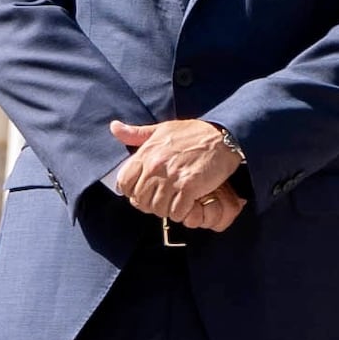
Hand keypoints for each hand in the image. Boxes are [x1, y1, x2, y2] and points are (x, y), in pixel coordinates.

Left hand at [106, 116, 243, 225]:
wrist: (224, 136)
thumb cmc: (195, 133)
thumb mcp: (163, 129)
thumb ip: (137, 133)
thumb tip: (114, 127)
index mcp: (146, 153)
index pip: (124, 183)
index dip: (133, 191)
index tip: (147, 191)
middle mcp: (155, 166)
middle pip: (141, 200)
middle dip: (152, 203)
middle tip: (166, 199)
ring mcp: (172, 177)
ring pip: (158, 208)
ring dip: (168, 209)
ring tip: (178, 202)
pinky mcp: (189, 186)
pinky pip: (177, 211)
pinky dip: (182, 212)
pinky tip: (190, 204)